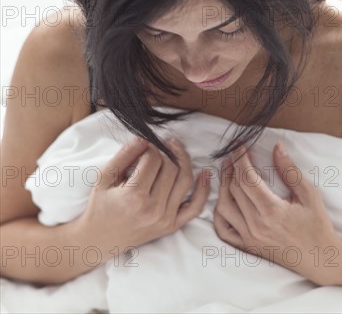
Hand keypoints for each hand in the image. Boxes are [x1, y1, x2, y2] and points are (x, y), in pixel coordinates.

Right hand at [73, 136, 211, 258]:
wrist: (97, 241)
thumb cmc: (99, 206)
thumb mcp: (104, 177)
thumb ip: (125, 154)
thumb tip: (146, 138)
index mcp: (133, 196)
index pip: (154, 159)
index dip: (150, 147)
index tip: (145, 145)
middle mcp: (153, 209)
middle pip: (170, 167)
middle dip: (165, 152)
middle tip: (157, 147)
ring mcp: (165, 219)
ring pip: (185, 180)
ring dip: (183, 160)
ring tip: (175, 148)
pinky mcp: (171, 226)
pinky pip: (195, 207)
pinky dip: (203, 189)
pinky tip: (205, 172)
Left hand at [213, 141, 341, 284]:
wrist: (320, 259)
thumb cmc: (317, 226)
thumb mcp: (309, 194)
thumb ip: (290, 170)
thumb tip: (278, 147)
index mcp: (272, 211)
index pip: (247, 179)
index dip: (241, 159)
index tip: (240, 146)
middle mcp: (256, 225)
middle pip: (235, 189)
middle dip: (232, 167)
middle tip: (234, 154)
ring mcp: (249, 238)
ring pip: (224, 207)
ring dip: (223, 186)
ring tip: (228, 171)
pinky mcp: (247, 246)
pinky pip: (223, 229)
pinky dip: (219, 212)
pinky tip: (224, 198)